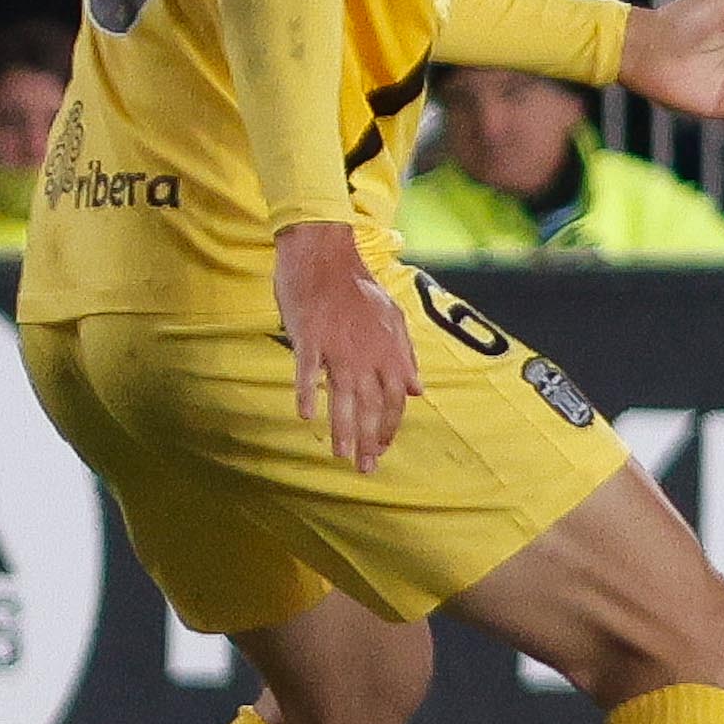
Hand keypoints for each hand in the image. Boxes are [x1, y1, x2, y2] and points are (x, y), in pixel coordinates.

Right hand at [274, 223, 420, 473]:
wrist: (325, 254)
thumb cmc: (357, 287)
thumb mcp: (393, 317)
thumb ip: (406, 355)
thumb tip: (417, 389)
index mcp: (388, 349)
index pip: (396, 398)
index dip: (391, 426)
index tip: (383, 447)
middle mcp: (367, 352)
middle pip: (371, 404)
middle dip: (370, 439)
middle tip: (366, 468)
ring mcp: (337, 345)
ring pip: (343, 395)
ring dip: (343, 428)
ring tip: (341, 456)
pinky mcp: (309, 337)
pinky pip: (308, 370)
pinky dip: (307, 392)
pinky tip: (306, 416)